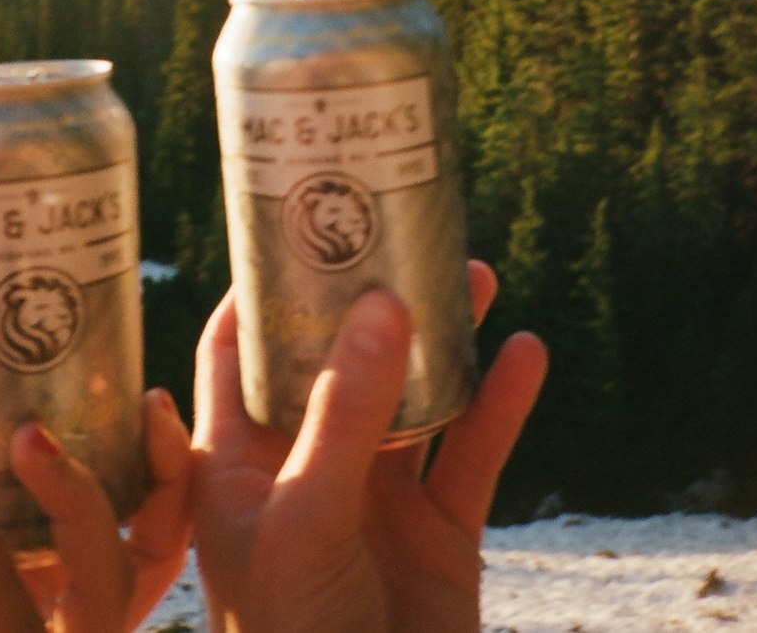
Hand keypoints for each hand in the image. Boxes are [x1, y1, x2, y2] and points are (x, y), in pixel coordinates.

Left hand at [0, 336, 190, 632]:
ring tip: (25, 440)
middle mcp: (48, 626)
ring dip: (78, 504)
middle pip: (152, 552)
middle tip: (134, 406)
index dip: (163, 464)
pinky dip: (1, 565)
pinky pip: (35, 622)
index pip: (134, 523)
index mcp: (30, 588)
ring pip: (111, 584)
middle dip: (164, 477)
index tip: (150, 399)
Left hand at [190, 263, 547, 632]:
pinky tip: (524, 352)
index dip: (257, 288)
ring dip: (445, 340)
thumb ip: (342, 413)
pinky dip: (500, 404)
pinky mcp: (439, 536)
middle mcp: (306, 468)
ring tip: (475, 274)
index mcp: (240, 462)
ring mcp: (375, 500)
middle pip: (337, 361)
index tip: (295, 220)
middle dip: (372, 301)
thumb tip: (380, 301)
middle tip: (405, 232)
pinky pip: (474, 454)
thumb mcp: (305, 519)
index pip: (232, 352)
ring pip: (414, 398)